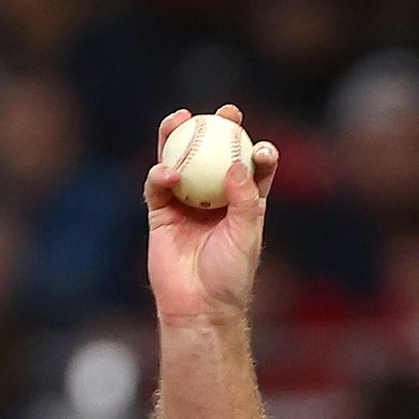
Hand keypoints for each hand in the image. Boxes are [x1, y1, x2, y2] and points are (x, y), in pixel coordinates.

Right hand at [145, 105, 280, 328]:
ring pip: (181, 162)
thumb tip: (238, 163)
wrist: (198, 306)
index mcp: (242, 205)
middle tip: (224, 112)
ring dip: (179, 138)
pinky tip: (168, 172)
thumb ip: (244, 200)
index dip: (257, 152)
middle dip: (219, 130)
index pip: (252, 171)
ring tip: (181, 118)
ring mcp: (186, 204)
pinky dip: (161, 175)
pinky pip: (158, 186)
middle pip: (214, 156)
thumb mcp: (246, 236)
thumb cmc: (229, 276)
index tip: (260, 143)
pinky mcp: (160, 213)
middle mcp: (214, 199)